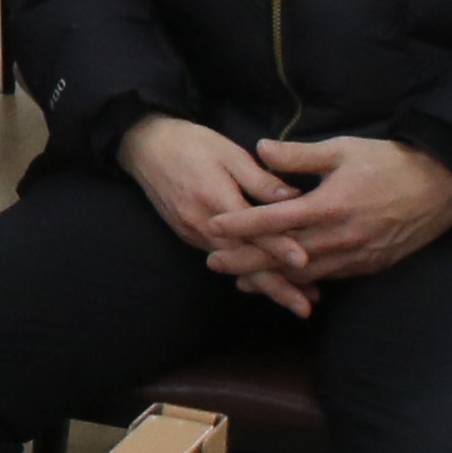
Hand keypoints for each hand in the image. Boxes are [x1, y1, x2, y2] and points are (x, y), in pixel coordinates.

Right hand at [119, 111, 315, 306]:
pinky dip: (247, 272)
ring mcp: (195, 235)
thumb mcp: (229, 152)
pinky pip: (224, 259)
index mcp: (217, 200)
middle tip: (306, 308)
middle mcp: (204, 226)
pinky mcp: (191, 237)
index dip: (280, 247)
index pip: (254, 230)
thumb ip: (260, 178)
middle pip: (246, 263)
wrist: (144, 147)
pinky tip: (268, 280)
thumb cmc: (191, 144)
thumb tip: (295, 197)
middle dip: (276, 287)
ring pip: (236, 266)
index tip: (305, 263)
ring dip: (266, 284)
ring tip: (297, 300)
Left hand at [227, 134, 451, 296]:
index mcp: (330, 206)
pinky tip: (288, 283)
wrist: (444, 186)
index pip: (274, 220)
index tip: (213, 227)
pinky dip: (306, 282)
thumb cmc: (391, 162)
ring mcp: (358, 255)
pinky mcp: (372, 264)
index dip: (241, 225)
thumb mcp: (343, 149)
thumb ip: (299, 155)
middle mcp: (341, 236)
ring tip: (241, 282)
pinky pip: (332, 277)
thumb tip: (260, 149)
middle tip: (213, 264)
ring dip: (272, 279)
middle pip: (283, 256)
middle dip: (246, 262)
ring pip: (306, 274)